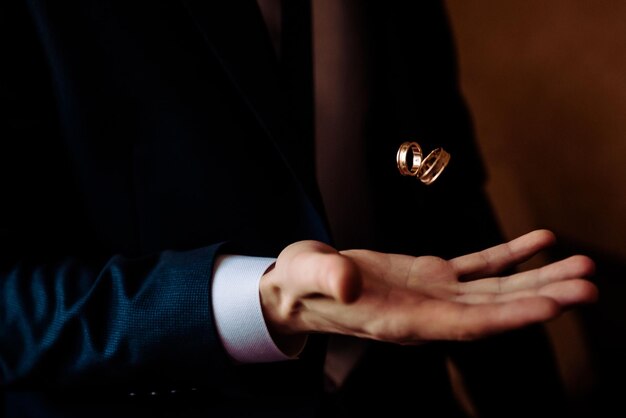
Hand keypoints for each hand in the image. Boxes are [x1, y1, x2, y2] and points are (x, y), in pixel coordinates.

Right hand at [260, 230, 596, 343]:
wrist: (301, 287)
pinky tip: (540, 242)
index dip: (508, 317)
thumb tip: (348, 283)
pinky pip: (478, 266)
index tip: (552, 306)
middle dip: (542, 299)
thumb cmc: (298, 283)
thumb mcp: (302, 274)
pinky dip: (510, 256)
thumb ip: (325, 275)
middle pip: (493, 311)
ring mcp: (431, 295)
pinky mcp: (431, 275)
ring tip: (582, 267)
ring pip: (494, 291)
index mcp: (398, 320)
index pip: (462, 324)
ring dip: (538, 279)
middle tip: (590, 285)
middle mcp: (425, 314)